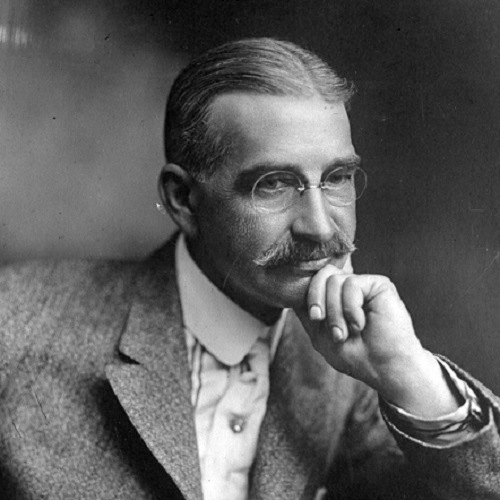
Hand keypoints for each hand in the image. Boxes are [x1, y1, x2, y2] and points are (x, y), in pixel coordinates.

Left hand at [296, 265, 459, 416]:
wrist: (386, 369)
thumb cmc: (357, 356)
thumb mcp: (320, 336)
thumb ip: (308, 312)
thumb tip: (293, 291)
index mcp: (334, 298)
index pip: (312, 282)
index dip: (307, 296)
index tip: (314, 317)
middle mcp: (348, 288)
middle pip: (320, 275)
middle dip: (317, 300)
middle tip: (324, 323)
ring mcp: (363, 285)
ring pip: (333, 280)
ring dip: (335, 312)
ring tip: (347, 331)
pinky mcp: (379, 284)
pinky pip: (351, 284)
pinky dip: (351, 308)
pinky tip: (361, 324)